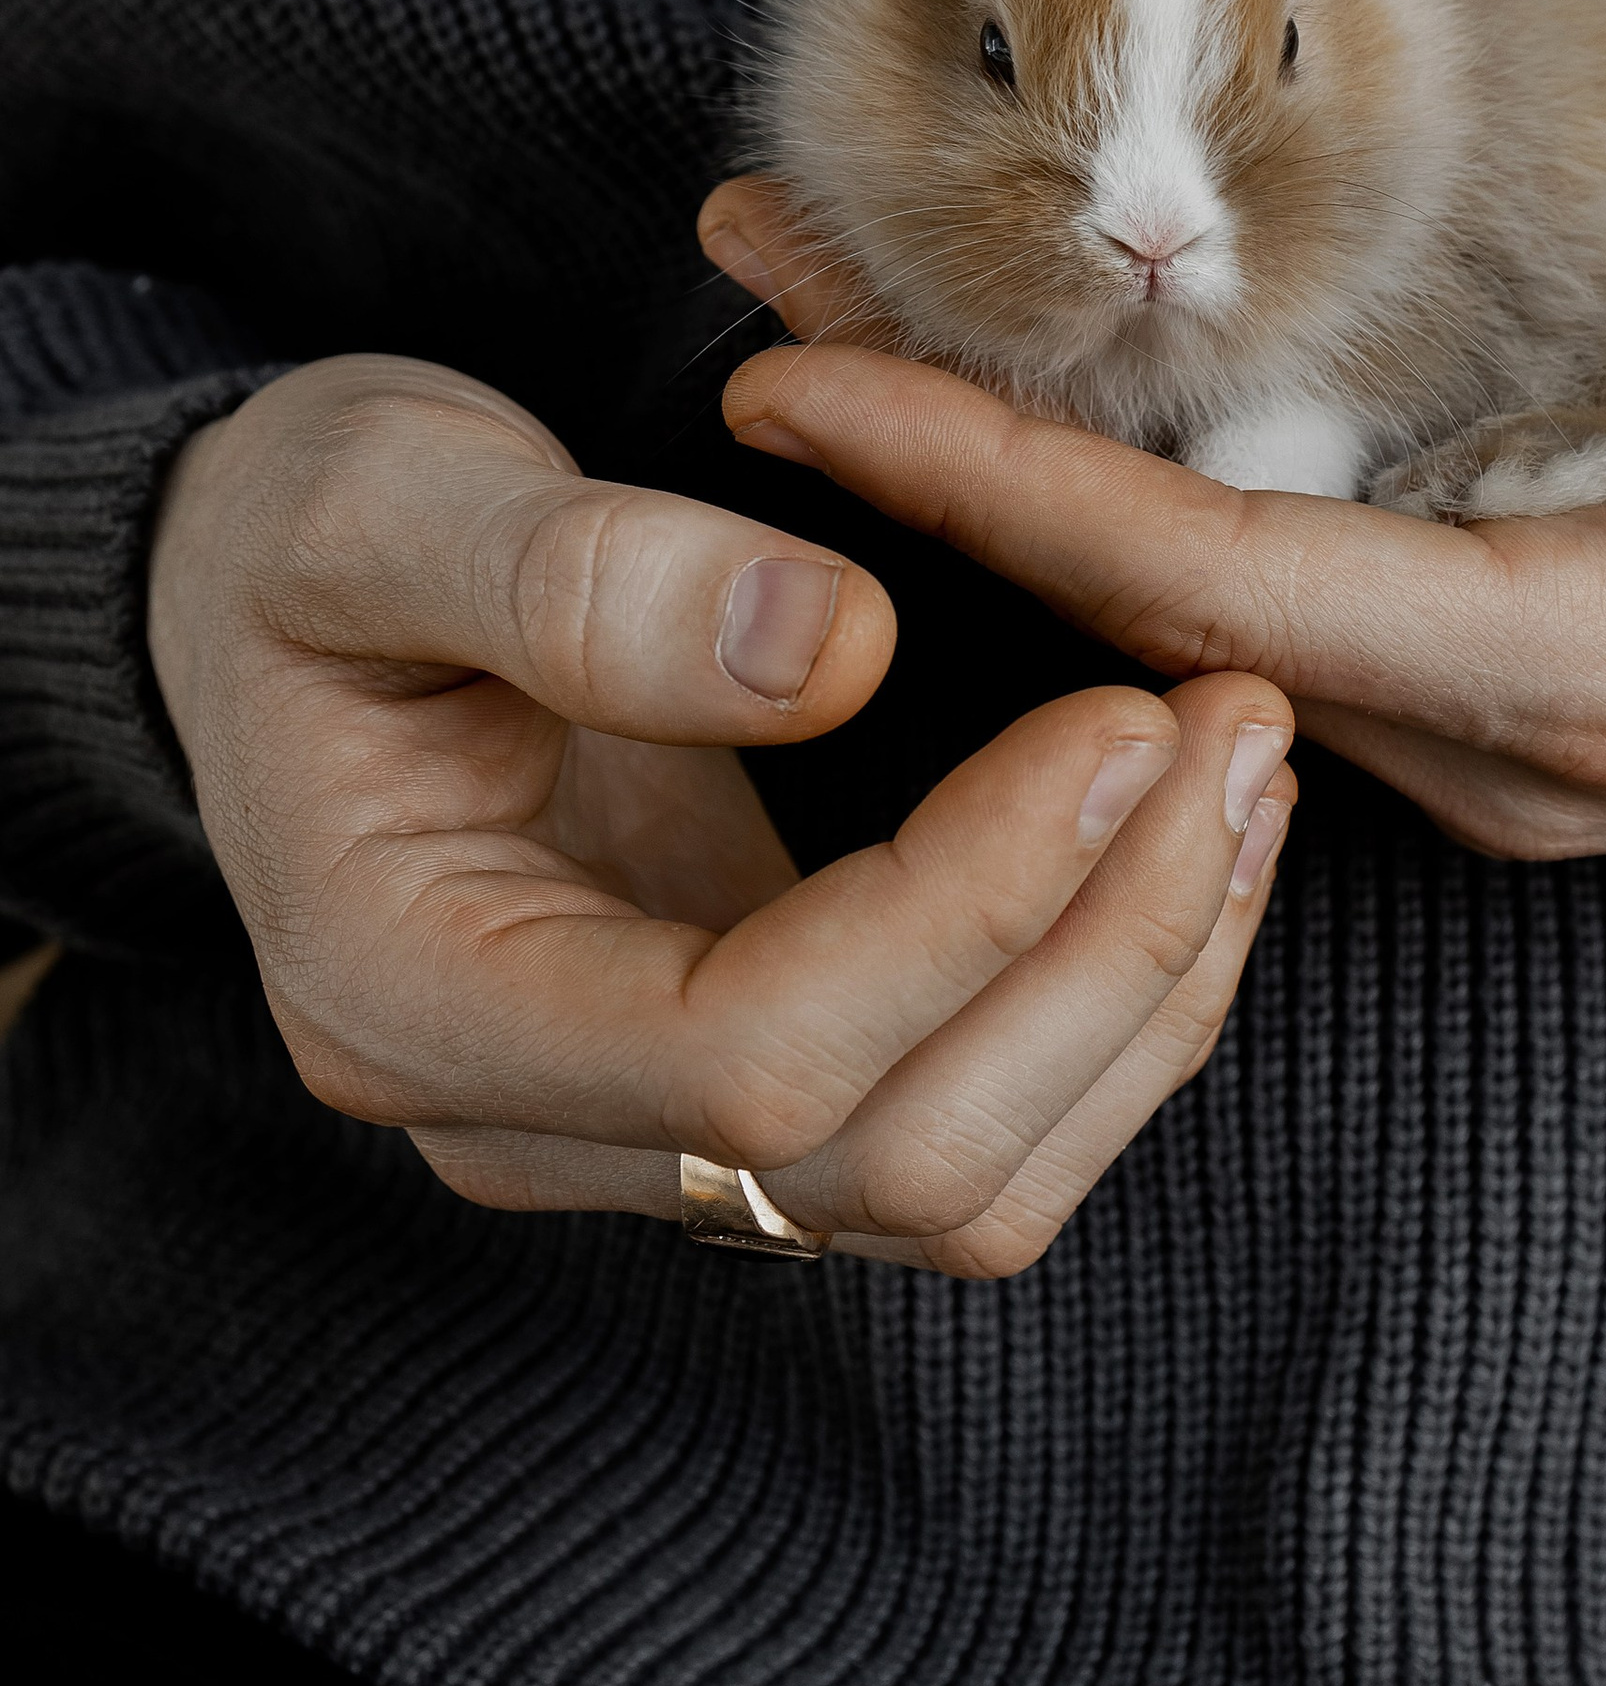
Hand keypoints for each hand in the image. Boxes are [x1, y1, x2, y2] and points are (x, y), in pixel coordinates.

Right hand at [148, 356, 1292, 1262]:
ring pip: (964, 1187)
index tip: (1112, 718)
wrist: (278, 601)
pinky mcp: (753, 1098)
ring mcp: (647, 1137)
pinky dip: (1115, 1007)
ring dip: (1142, 996)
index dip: (963, 905)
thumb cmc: (310, 539)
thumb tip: (829, 650)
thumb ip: (576, 576)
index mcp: (412, 998)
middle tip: (1232, 726)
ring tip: (1247, 772)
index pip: (747, 1056)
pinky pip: (978, 1128)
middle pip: (890, 1161)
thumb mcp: (384, 497)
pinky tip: (1194, 838)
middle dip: (1101, 953)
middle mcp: (530, 1124)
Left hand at [701, 67, 1605, 862]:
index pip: (1239, 593)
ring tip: (815, 302)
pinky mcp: (1496, 716)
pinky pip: (1252, 632)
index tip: (806, 375)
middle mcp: (1511, 750)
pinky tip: (1014, 410)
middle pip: (1155, 622)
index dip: (1007, 492)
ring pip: (1185, 635)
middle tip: (736, 276)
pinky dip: (1108, 517)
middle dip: (938, 465)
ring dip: (998, 487)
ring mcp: (1494, 753)